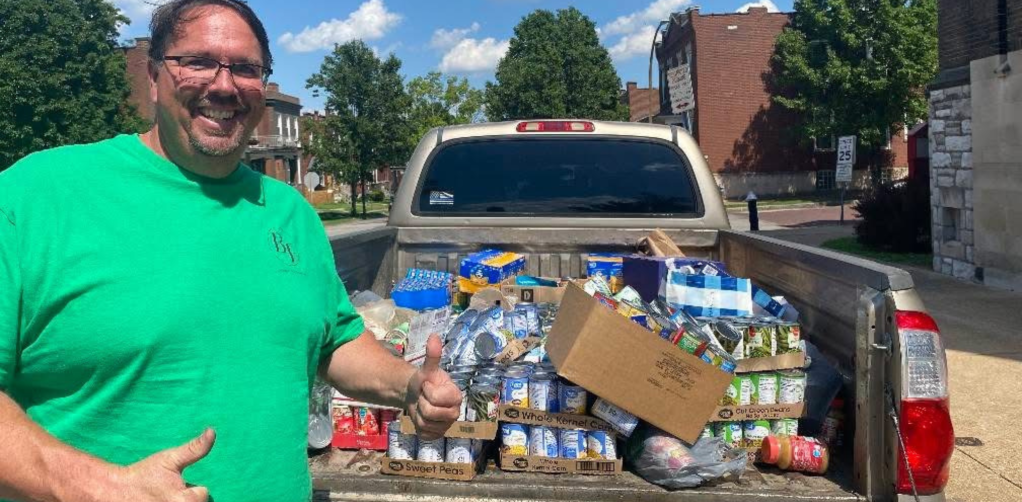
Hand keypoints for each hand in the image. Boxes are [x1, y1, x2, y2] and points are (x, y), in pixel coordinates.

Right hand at [90, 429, 214, 501]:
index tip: (172, 485)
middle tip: (165, 494)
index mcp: (186, 500)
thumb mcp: (169, 459)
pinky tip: (157, 501)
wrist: (113, 493)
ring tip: (161, 498)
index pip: (204, 494)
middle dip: (185, 498)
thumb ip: (194, 449)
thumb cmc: (143, 474)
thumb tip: (212, 431)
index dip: (189, 487)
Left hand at [404, 335, 461, 439]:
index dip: (427, 391)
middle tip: (423, 397)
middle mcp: (455, 413)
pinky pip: (424, 434)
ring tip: (422, 407)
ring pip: (425, 425)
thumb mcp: (427, 369)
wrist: (417, 396)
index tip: (427, 386)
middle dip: (421, 403)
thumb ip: (432, 355)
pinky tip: (421, 417)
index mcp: (456, 396)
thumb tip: (434, 336)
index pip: (436, 398)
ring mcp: (447, 425)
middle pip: (430, 413)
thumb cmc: (425, 381)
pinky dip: (418, 426)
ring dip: (418, 414)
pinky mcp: (437, 435)